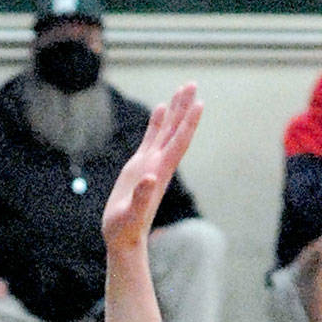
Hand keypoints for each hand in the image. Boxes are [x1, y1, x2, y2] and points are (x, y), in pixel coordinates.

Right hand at [101, 83, 201, 253]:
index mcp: (159, 172)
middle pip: (175, 131)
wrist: (123, 238)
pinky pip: (151, 139)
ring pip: (166, 131)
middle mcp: (158, 164)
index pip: (178, 143)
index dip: (188, 123)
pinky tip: (161, 108)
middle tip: (192, 84)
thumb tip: (150, 178)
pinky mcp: (139, 167)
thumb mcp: (132, 215)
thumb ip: (142, 197)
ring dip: (174, 110)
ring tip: (182, 89)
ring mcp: (150, 164)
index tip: (199, 103)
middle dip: (184, 108)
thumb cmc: (126, 229)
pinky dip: (157, 123)